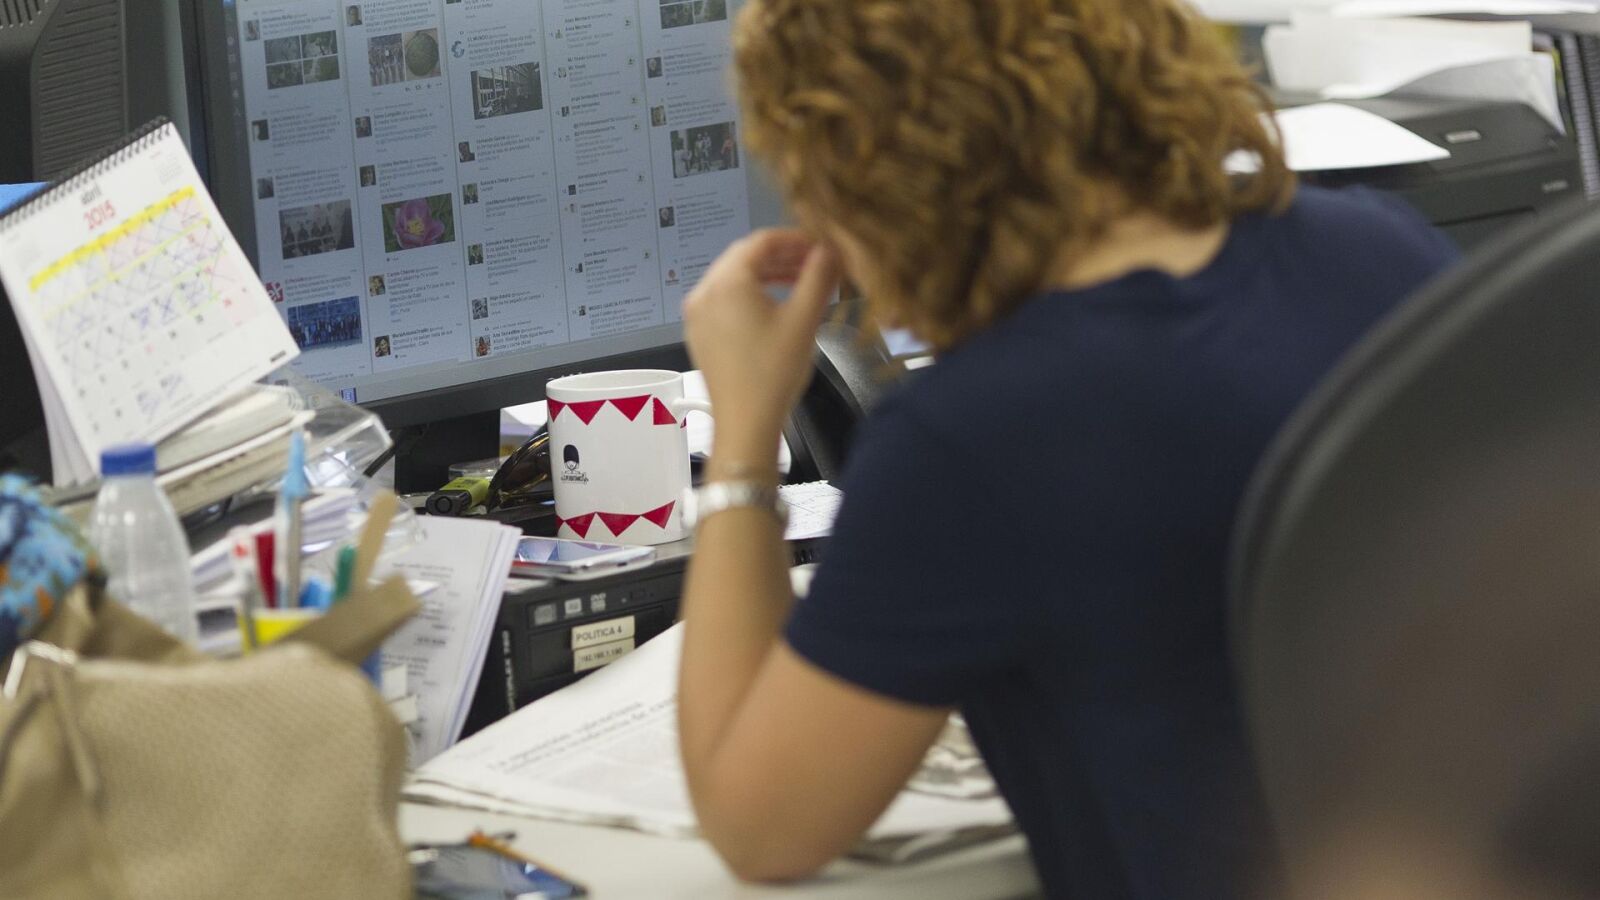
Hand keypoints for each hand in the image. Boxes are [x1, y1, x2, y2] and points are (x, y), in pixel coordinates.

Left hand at [683, 230, 840, 465]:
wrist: (745, 424)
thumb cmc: (774, 371)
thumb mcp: (803, 319)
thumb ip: (819, 276)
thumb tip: (831, 248)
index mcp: (727, 282)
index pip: (762, 241)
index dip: (795, 239)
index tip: (821, 246)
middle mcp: (703, 291)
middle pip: (744, 257)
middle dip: (782, 256)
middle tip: (814, 264)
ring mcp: (696, 314)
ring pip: (733, 278)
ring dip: (767, 275)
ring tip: (800, 284)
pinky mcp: (698, 334)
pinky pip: (724, 300)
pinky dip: (749, 295)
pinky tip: (773, 307)